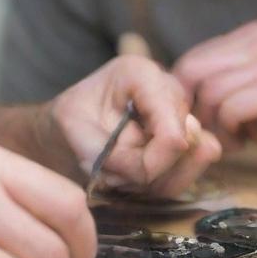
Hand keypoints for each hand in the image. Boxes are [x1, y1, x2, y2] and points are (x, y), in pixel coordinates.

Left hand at [46, 55, 221, 197]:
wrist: (66, 132)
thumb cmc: (68, 124)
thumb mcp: (76, 133)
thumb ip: (115, 153)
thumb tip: (156, 166)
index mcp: (141, 74)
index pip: (172, 131)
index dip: (150, 163)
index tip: (112, 168)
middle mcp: (169, 88)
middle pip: (185, 147)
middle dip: (145, 170)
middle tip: (107, 167)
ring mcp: (182, 112)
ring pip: (190, 163)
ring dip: (149, 179)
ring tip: (116, 168)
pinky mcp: (187, 137)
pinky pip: (188, 173)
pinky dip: (156, 183)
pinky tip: (130, 174)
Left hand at [172, 20, 256, 159]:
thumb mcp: (255, 94)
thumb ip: (222, 88)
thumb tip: (176, 99)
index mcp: (252, 35)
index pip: (194, 57)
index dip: (184, 93)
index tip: (193, 121)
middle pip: (193, 68)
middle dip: (190, 106)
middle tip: (203, 132)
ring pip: (210, 90)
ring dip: (213, 124)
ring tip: (231, 140)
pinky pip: (230, 107)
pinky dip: (229, 131)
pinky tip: (243, 143)